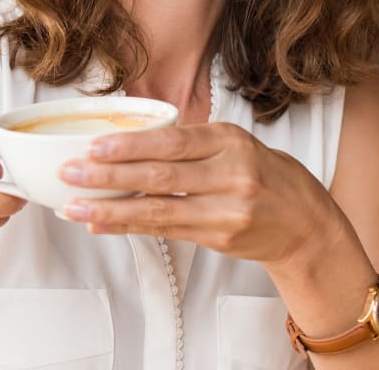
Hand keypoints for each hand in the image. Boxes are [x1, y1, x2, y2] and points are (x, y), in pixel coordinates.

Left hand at [58, 122, 329, 267]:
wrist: (308, 225)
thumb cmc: (268, 177)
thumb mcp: (237, 145)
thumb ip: (193, 144)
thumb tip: (131, 143)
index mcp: (230, 140)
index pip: (173, 142)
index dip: (131, 145)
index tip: (94, 146)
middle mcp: (230, 174)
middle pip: (160, 175)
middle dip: (109, 175)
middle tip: (71, 173)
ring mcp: (226, 210)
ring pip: (158, 209)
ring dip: (110, 209)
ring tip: (75, 207)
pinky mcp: (219, 238)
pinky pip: (166, 230)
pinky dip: (130, 226)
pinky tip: (102, 225)